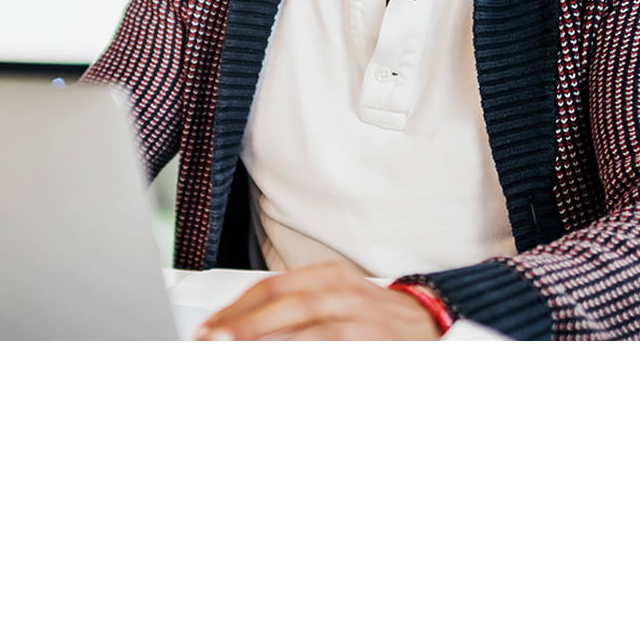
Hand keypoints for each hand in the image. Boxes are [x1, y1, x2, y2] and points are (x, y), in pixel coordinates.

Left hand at [194, 262, 445, 341]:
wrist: (431, 323)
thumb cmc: (372, 318)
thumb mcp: (333, 300)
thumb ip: (292, 312)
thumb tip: (240, 332)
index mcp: (327, 275)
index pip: (271, 286)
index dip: (236, 308)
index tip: (208, 328)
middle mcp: (342, 289)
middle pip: (284, 301)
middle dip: (243, 324)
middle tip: (212, 342)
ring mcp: (359, 314)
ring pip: (306, 323)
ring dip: (268, 340)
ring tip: (236, 353)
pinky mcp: (372, 340)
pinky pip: (330, 348)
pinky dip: (302, 356)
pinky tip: (280, 365)